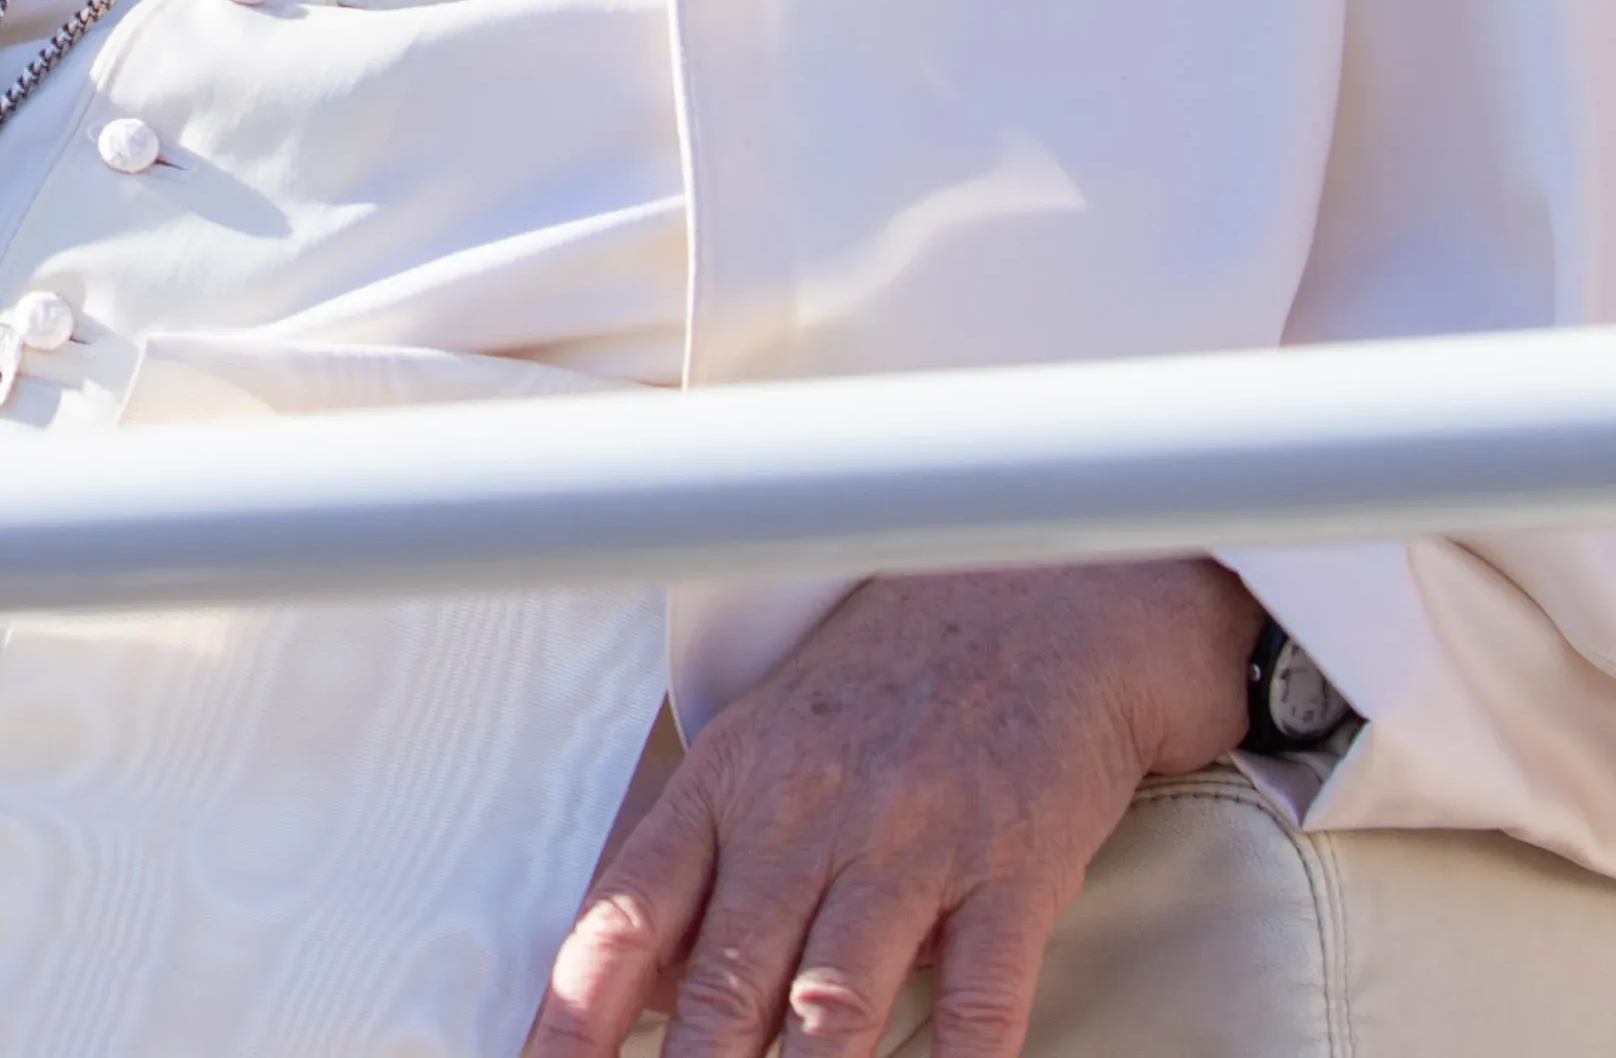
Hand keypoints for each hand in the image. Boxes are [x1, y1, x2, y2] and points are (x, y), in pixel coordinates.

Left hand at [526, 559, 1257, 1057]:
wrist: (1040, 604)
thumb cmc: (887, 684)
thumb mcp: (764, 746)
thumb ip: (703, 865)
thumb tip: (636, 990)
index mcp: (727, 784)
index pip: (626, 913)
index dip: (575, 1010)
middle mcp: (806, 813)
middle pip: (724, 975)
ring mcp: (911, 839)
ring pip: (835, 995)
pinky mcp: (1011, 864)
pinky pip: (981, 991)